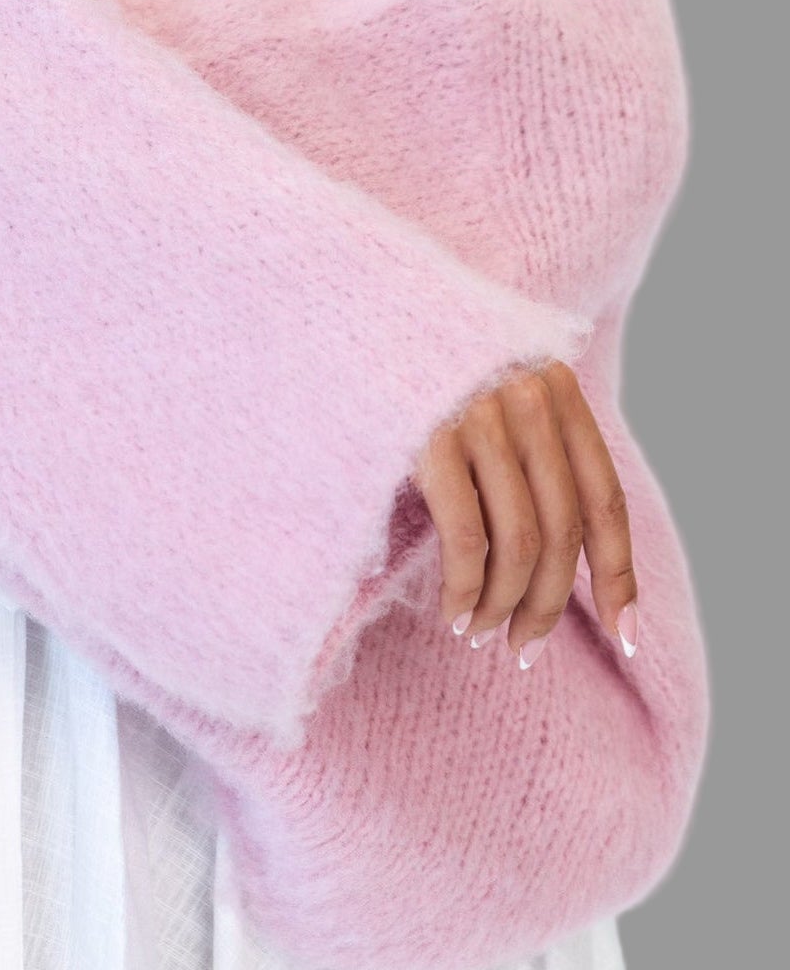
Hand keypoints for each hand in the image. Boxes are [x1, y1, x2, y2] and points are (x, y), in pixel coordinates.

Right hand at [413, 361, 638, 665]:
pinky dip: (466, 590)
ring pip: (520, 542)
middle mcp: (529, 398)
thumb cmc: (414, 372)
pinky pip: (468, 539)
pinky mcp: (430, 439)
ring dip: (504, 605)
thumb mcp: (490, 396)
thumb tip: (569, 558)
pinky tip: (455, 612)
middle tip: (523, 648)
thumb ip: (531, 449)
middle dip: (547, 605)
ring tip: (481, 632)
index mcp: (556, 388)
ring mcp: (480, 415)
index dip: (619, 575)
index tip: (624, 636)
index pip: (606, 499)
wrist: (345, 321)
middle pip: (562, 531)